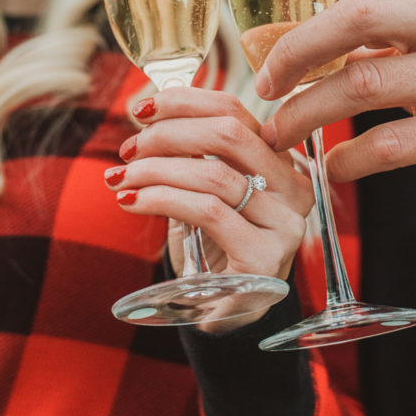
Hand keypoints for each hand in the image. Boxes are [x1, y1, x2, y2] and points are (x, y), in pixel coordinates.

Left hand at [107, 87, 313, 294]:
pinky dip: (160, 199)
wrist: (224, 314)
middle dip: (168, 133)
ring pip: (213, 174)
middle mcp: (294, 189)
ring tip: (122, 177)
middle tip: (129, 147)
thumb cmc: (211, 246)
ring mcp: (285, 225)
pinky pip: (207, 212)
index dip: (185, 102)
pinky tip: (131, 201)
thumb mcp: (203, 191)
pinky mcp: (265, 259)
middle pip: (229, 135)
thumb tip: (149, 111)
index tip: (142, 107)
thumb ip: (192, 153)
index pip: (236, 112)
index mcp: (281, 162)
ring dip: (156, 169)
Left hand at [241, 0, 415, 194]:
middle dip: (296, 49)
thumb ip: (371, 24)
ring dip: (307, 111)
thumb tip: (279, 36)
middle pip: (357, 17)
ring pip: (366, 84)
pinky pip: (394, 144)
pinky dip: (350, 158)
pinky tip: (332, 165)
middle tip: (265, 82)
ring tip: (280, 131)